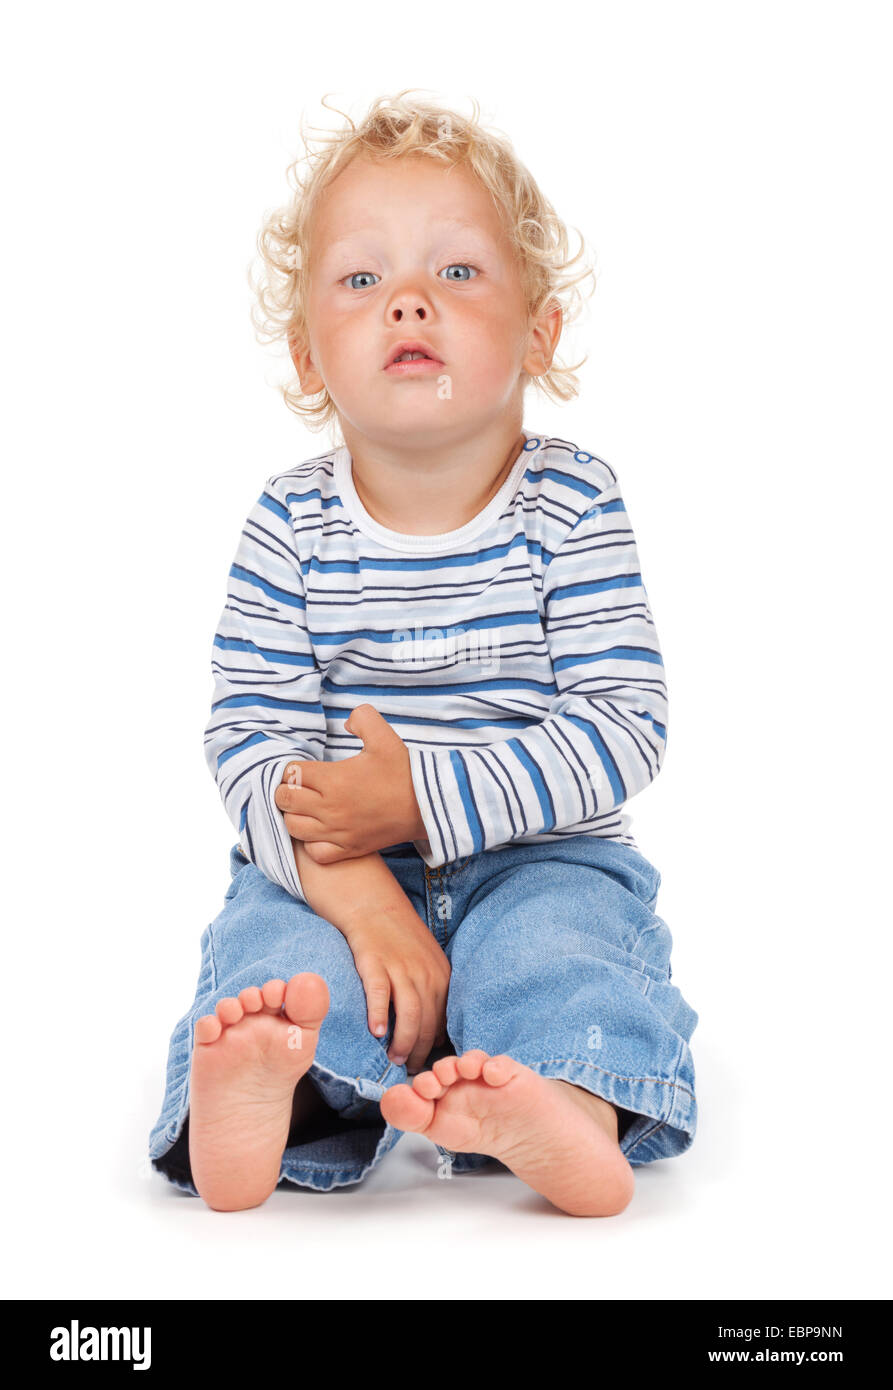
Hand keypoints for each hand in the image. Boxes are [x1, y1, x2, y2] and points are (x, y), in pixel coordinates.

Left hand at [274, 704, 425, 863]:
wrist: (428, 806)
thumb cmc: (404, 771)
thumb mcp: (384, 736)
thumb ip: (361, 718)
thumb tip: (346, 722)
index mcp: (334, 779)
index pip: (291, 773)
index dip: (292, 768)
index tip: (303, 768)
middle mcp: (331, 808)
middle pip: (285, 800)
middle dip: (287, 790)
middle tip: (300, 786)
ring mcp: (338, 832)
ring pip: (294, 828)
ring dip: (294, 815)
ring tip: (306, 807)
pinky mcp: (349, 849)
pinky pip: (315, 852)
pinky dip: (311, 843)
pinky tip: (320, 831)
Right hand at [339, 907, 450, 1073]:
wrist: (374, 907)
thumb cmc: (401, 940)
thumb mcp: (428, 963)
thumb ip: (434, 995)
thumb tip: (436, 1035)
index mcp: (441, 975)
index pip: (442, 1019)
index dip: (433, 1045)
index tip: (425, 1063)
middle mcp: (425, 973)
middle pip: (426, 1022)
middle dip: (418, 1050)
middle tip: (408, 1068)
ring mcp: (400, 968)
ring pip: (408, 1014)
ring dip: (402, 1041)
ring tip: (394, 1059)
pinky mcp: (375, 963)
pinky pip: (380, 994)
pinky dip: (379, 1015)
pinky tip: (376, 1033)